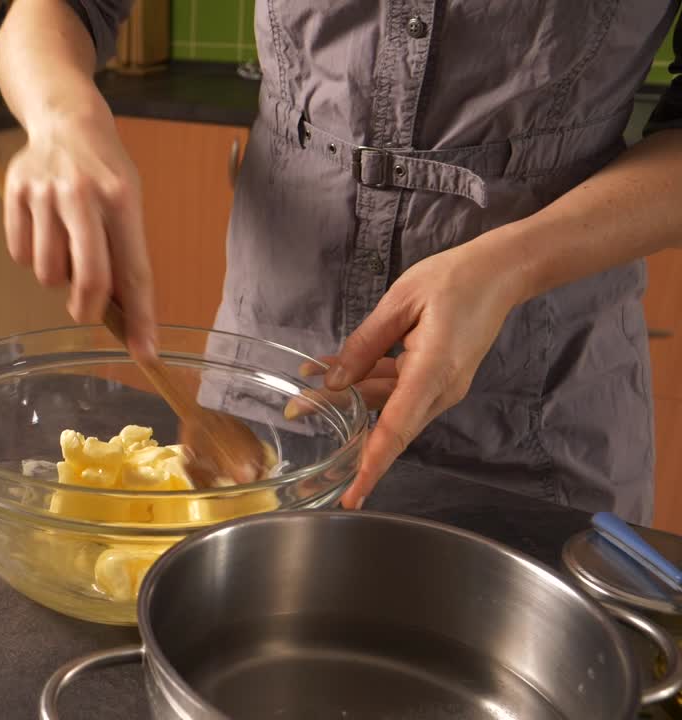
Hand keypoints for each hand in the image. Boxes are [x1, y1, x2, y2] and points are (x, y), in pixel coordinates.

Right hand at [4, 109, 156, 357]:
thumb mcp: (127, 201)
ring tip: (63, 248)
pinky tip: (40, 231)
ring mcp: (45, 192)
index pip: (134, 270)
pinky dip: (30, 256)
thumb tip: (121, 312)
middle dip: (88, 308)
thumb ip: (124, 251)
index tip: (146, 351)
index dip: (141, 316)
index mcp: (121, 198)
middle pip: (90, 276)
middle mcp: (83, 194)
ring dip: (56, 277)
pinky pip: (20, 253)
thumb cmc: (104, 170)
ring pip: (48, 271)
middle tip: (86, 311)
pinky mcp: (14, 192)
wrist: (66, 119)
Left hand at [321, 240, 525, 508]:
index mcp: (434, 370)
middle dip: (340, 425)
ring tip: (303, 392)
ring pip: (386, 405)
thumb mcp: (400, 301)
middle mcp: (440, 389)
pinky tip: (332, 372)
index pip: (396, 429)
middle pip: (384, 420)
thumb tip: (335, 380)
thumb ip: (366, 343)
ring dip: (347, 401)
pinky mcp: (436, 378)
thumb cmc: (455, 279)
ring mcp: (440, 386)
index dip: (370, 465)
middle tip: (295, 413)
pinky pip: (396, 388)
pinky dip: (366, 382)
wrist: (500, 272)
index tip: (351, 494)